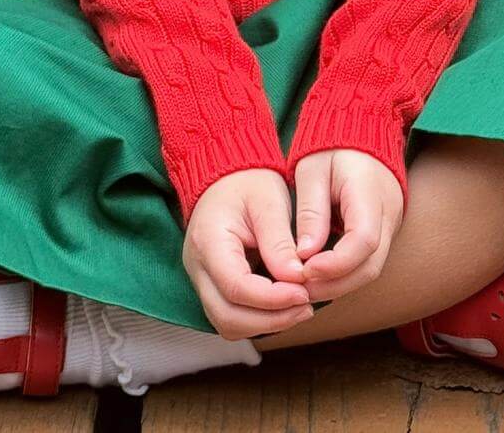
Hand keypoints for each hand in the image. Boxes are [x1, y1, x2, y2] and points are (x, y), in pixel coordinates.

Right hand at [182, 168, 313, 340]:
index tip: (304, 293)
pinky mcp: (212, 286)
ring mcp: (201, 279)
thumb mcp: (269, 201)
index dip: (272, 299)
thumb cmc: (247, 182)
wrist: (227, 177)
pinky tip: (285, 305)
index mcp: (207, 240)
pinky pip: (231, 316)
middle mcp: (197, 266)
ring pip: (227, 323)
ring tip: (300, 307)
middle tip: (306, 306)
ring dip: (265, 324)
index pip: (236, 286)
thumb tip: (297, 280)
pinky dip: (258, 319)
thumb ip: (280, 241)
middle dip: (271, 319)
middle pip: (227, 316)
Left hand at [291, 148, 404, 302]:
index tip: (304, 270)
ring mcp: (391, 224)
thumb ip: (311, 211)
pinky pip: (369, 261)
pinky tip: (319, 276)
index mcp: (370, 192)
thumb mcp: (312, 171)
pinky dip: (345, 273)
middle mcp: (389, 213)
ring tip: (305, 286)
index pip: (363, 240)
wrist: (360, 129)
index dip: (335, 263)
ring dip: (339, 284)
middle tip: (299, 288)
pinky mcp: (385, 231)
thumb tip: (304, 255)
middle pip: (371, 265)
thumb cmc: (331, 147)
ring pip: (372, 268)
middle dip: (335, 283)